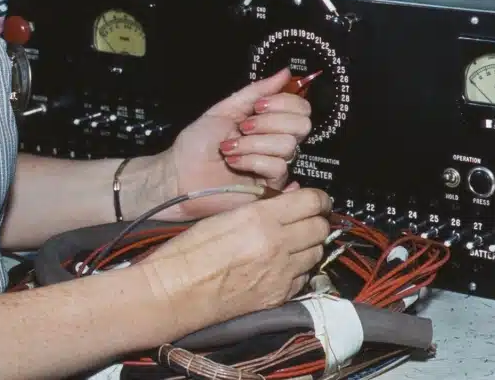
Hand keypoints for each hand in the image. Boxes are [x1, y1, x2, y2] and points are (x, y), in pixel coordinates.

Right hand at [139, 187, 331, 329]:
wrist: (174, 292)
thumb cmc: (188, 253)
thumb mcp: (224, 215)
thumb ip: (260, 208)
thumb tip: (285, 203)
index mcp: (261, 219)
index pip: (312, 201)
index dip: (318, 198)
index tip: (316, 200)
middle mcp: (277, 246)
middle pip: (320, 228)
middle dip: (316, 221)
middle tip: (306, 220)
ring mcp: (280, 274)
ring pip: (316, 254)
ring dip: (309, 246)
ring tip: (293, 243)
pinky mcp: (277, 297)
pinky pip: (303, 278)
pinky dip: (299, 270)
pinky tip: (282, 266)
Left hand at [159, 68, 313, 219]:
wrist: (181, 173)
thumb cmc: (198, 143)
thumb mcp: (226, 108)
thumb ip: (256, 90)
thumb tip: (285, 72)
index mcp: (269, 122)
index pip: (300, 108)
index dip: (284, 102)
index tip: (257, 106)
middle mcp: (276, 142)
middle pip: (302, 124)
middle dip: (270, 121)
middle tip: (243, 126)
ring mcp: (275, 165)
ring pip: (288, 145)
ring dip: (254, 143)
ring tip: (230, 148)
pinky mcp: (272, 187)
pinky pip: (278, 167)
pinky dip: (251, 160)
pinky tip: (234, 162)